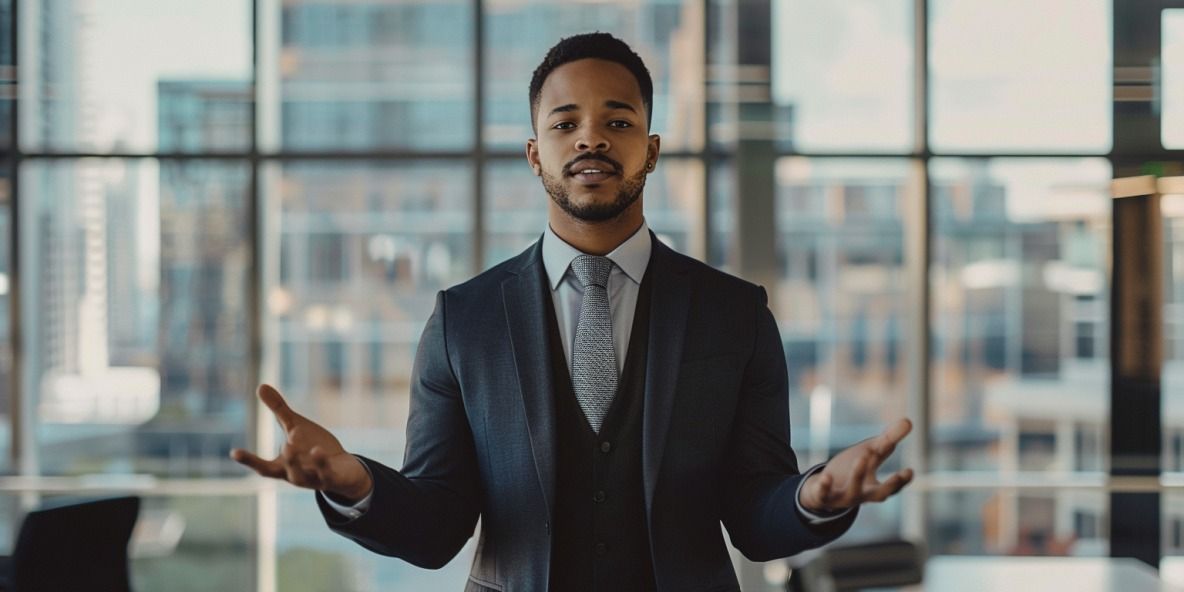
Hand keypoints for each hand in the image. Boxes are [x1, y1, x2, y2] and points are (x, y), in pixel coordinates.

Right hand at [230, 384, 373, 502]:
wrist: (344, 470)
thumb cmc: (313, 448)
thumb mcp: (295, 427)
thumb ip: (278, 410)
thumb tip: (260, 386)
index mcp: (284, 466)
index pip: (263, 467)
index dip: (249, 460)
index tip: (234, 452)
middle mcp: (296, 476)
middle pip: (287, 471)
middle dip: (286, 458)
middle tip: (285, 442)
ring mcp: (314, 479)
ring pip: (303, 476)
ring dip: (298, 462)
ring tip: (291, 443)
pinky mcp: (332, 478)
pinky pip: (326, 474)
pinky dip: (321, 463)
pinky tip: (319, 449)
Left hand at [799, 418, 913, 513]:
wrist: (821, 489)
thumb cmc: (851, 469)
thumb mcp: (870, 453)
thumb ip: (888, 440)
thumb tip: (908, 421)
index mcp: (875, 488)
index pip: (892, 487)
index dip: (902, 481)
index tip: (910, 471)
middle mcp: (861, 495)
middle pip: (879, 494)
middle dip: (890, 485)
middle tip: (900, 475)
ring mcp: (842, 498)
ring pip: (853, 491)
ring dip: (858, 475)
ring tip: (862, 456)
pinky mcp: (822, 497)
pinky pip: (823, 495)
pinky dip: (824, 487)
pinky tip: (826, 476)